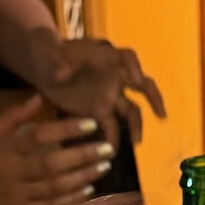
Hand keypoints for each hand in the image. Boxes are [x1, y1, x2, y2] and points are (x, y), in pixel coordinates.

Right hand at [0, 95, 113, 204]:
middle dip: (82, 156)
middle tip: (108, 148)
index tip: (91, 123)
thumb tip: (39, 97)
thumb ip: (15, 116)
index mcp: (6, 149)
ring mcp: (18, 195)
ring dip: (82, 177)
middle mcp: (14, 172)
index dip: (66, 129)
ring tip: (104, 166)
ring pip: (55, 187)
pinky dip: (71, 199)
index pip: (39, 136)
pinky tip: (89, 189)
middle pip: (52, 164)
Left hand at [26, 29, 166, 145]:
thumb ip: (56, 62)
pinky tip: (110, 152)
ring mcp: (108, 94)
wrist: (43, 68)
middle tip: (161, 115)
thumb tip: (62, 72)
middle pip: (141, 85)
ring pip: (130, 110)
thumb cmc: (49, 54)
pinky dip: (112, 138)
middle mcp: (114, 76)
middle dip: (153, 98)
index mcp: (106, 57)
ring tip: (136, 142)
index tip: (136, 80)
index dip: (134, 67)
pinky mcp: (99, 111)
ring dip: (135, 126)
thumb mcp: (49, 52)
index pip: (127, 57)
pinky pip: (111, 125)